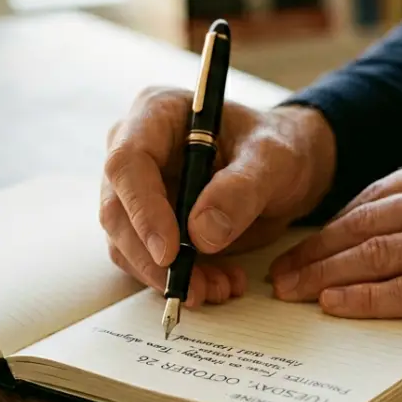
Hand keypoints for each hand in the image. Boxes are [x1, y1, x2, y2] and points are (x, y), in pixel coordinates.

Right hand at [100, 88, 334, 306]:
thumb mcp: (272, 160)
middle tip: (195, 288)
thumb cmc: (276, 148)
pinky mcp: (148, 223)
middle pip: (117, 210)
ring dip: (169, 276)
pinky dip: (181, 279)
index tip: (171, 252)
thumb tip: (200, 233)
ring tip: (220, 287)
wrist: (284, 170)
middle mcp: (135, 149)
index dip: (143, 210)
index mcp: (156, 114)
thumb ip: (240, 189)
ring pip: (127, 244)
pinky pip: (148, 260)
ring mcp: (137, 190)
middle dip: (153, 257)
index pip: (127, 163)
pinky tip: (219, 283)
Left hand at [268, 143, 401, 329]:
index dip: (333, 224)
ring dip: (325, 275)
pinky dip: (365, 299)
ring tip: (293, 291)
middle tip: (280, 272)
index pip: (374, 196)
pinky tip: (336, 304)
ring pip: (376, 255)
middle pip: (363, 225)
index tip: (307, 242)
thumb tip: (386, 218)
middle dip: (314, 250)